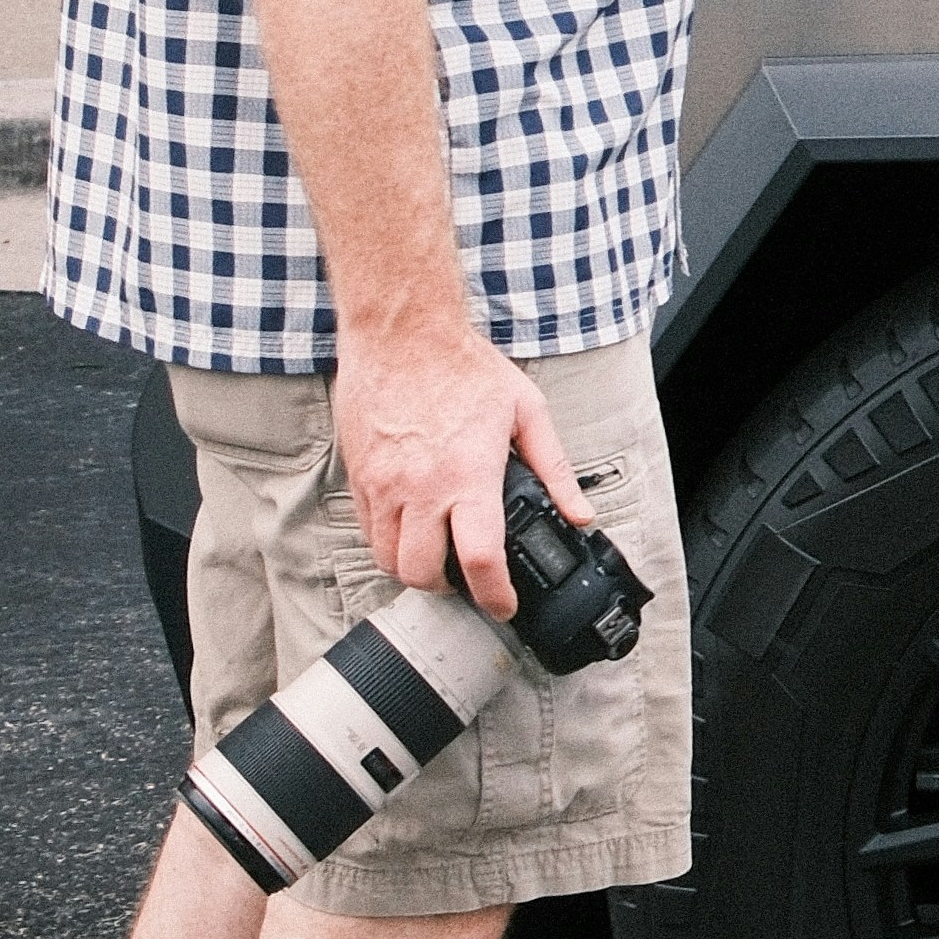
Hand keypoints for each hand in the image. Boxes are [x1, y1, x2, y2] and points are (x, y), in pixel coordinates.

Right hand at [332, 321, 573, 614]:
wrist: (400, 333)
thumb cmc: (463, 365)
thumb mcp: (526, 411)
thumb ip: (555, 468)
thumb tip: (580, 512)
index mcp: (468, 476)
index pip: (479, 561)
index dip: (494, 597)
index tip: (503, 606)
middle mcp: (421, 489)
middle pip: (422, 574)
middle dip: (446, 589)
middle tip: (466, 580)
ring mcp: (383, 485)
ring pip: (387, 559)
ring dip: (413, 569)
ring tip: (437, 556)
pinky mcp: (359, 476)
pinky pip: (367, 530)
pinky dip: (388, 541)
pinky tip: (411, 526)